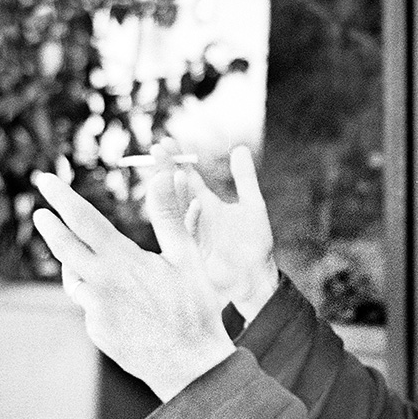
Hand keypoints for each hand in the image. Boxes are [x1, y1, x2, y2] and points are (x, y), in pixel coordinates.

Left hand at [32, 171, 235, 402]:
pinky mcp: (98, 332)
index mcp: (122, 262)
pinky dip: (99, 296)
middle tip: (41, 212)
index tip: (46, 179)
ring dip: (76, 265)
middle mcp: (101, 285)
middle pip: (64, 248)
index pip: (83, 220)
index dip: (62, 197)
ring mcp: (96, 311)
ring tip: (87, 259)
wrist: (191, 365)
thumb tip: (166, 175)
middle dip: (50, 227)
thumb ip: (170, 215)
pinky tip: (124, 303)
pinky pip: (91, 307)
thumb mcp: (187, 258)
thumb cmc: (195, 309)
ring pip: (76, 280)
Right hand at [155, 142, 278, 323]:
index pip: (186, 177)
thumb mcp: (252, 205)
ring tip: (172, 170)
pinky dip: (193, 219)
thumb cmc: (254, 244)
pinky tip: (198, 204)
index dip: (178, 160)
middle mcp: (194, 217)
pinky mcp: (197, 253)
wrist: (257, 277)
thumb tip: (239, 148)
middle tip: (159, 149)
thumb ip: (245, 178)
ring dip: (172, 191)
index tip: (168, 141)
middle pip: (174, 189)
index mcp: (206, 205)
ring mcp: (193, 234)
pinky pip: (190, 234)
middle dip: (166, 170)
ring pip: (175, 209)